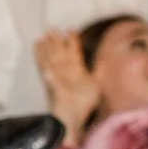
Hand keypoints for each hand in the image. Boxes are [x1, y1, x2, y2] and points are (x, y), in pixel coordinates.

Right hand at [33, 29, 100, 143]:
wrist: (73, 120)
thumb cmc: (83, 105)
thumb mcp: (96, 85)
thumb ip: (99, 71)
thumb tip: (105, 59)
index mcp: (76, 71)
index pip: (74, 53)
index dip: (73, 42)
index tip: (72, 30)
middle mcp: (65, 73)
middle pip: (60, 54)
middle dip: (56, 42)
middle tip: (51, 29)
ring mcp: (58, 80)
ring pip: (51, 61)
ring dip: (46, 51)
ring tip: (41, 39)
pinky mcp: (54, 89)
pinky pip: (49, 78)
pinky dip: (46, 71)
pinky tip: (45, 66)